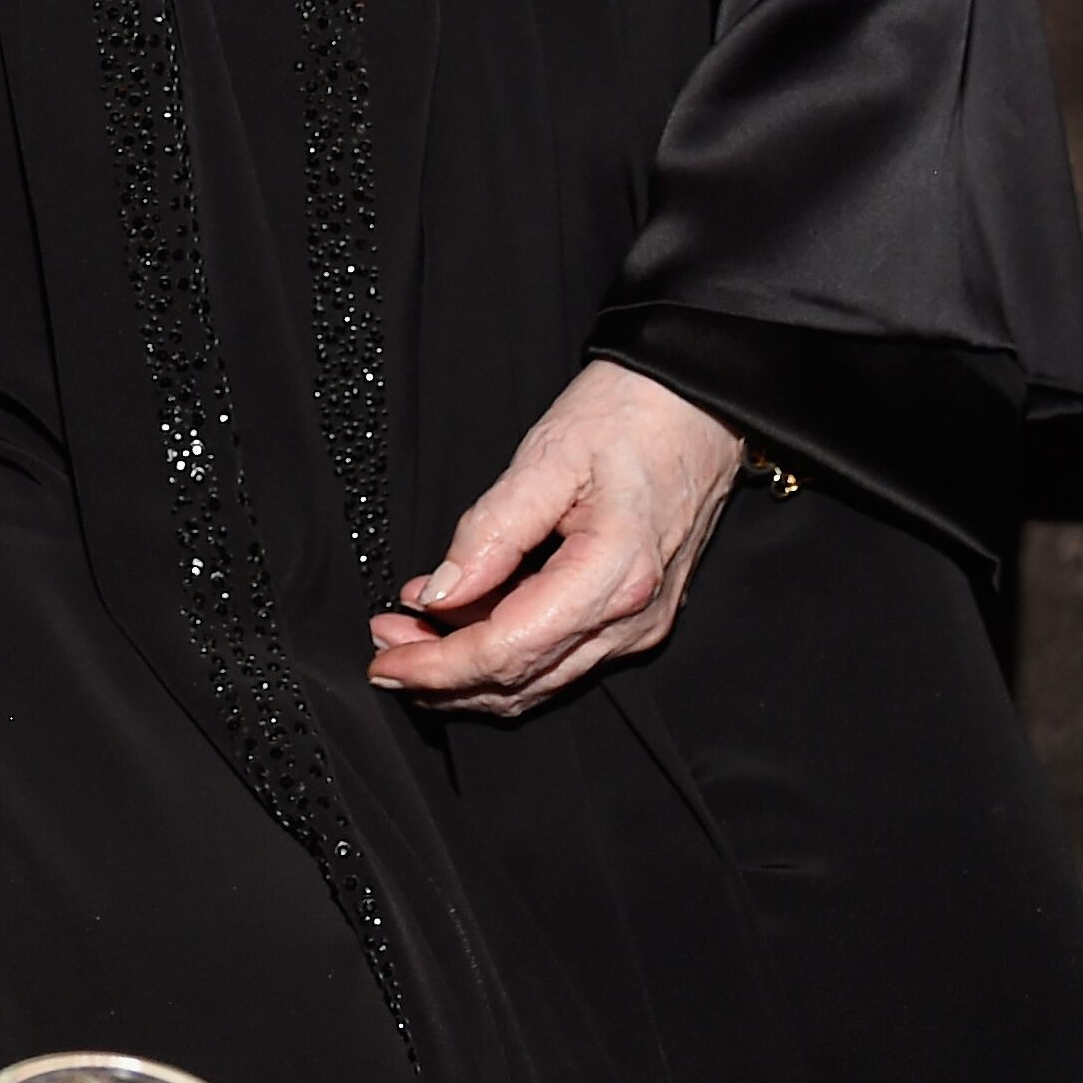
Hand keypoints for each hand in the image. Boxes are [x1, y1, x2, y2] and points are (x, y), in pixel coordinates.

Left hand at [365, 360, 743, 715]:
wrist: (699, 402)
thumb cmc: (630, 415)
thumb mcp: (546, 456)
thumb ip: (490, 531)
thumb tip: (436, 594)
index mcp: (613, 574)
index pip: (508, 650)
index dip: (438, 666)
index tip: (384, 660)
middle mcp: (633, 617)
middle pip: (523, 679)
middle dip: (443, 676)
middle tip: (383, 646)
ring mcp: (640, 624)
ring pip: (542, 679)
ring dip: (470, 671)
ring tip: (409, 636)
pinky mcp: (637, 616)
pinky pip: (562, 655)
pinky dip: (506, 651)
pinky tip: (461, 620)